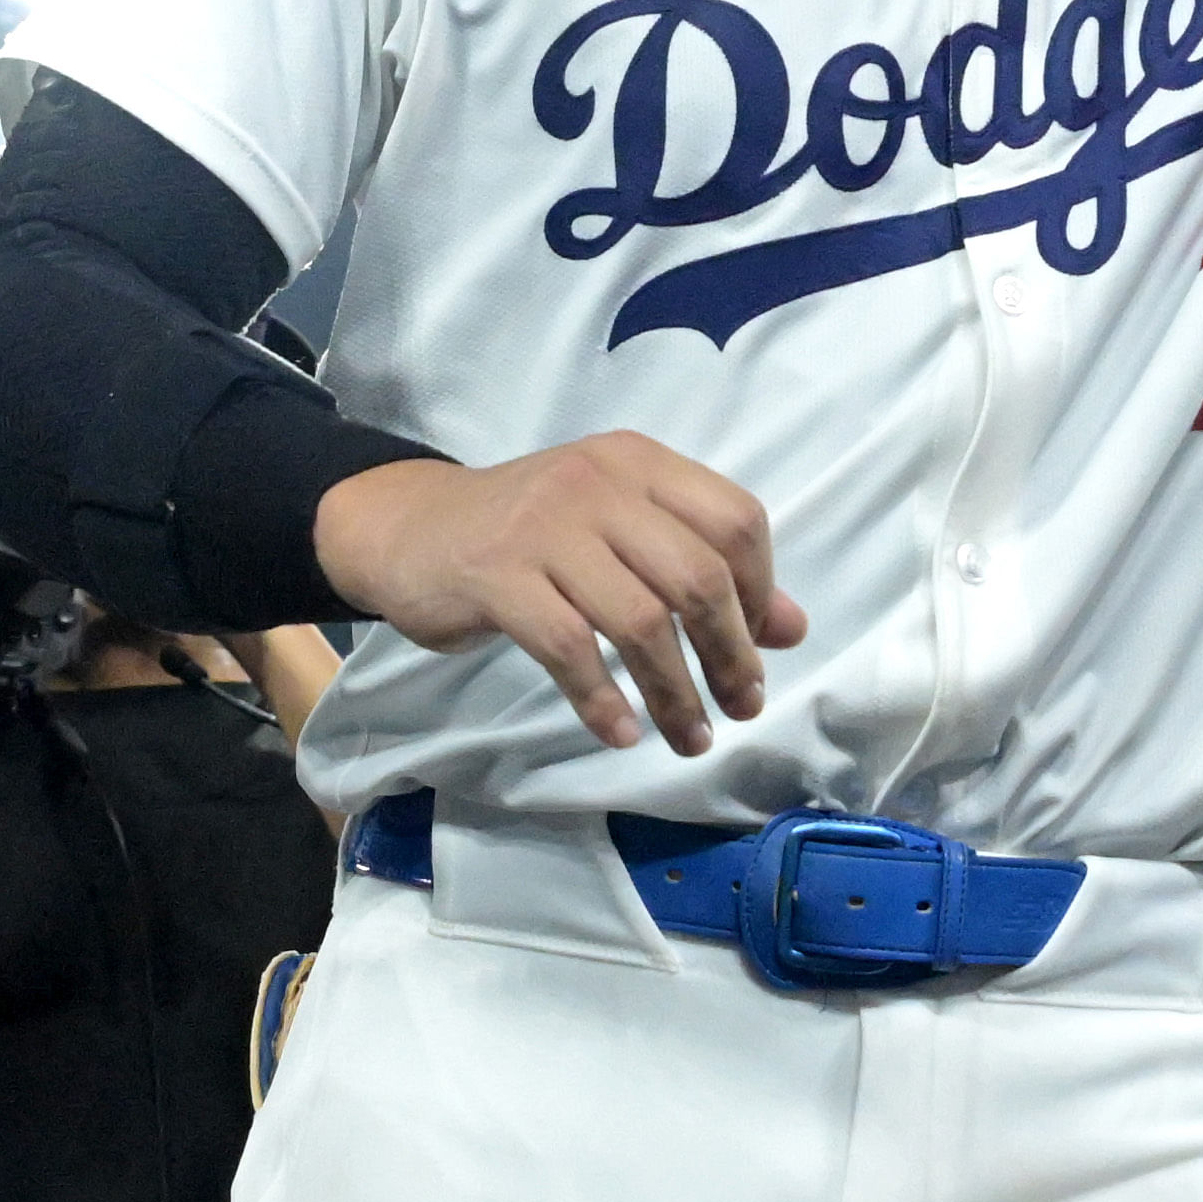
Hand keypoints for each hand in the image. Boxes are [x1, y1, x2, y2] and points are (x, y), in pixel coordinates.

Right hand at [313, 439, 805, 753]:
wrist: (411, 528)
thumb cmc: (530, 535)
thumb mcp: (620, 532)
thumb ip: (702, 567)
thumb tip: (791, 629)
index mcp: (641, 464)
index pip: (736, 521)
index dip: (761, 593)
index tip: (757, 650)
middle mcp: (601, 483)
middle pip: (698, 575)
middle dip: (730, 655)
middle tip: (739, 709)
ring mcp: (546, 526)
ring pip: (641, 620)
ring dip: (675, 693)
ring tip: (689, 737)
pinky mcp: (498, 576)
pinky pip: (569, 649)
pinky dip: (603, 700)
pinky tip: (620, 733)